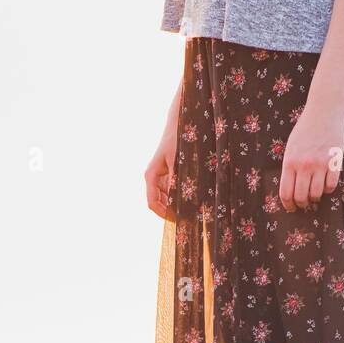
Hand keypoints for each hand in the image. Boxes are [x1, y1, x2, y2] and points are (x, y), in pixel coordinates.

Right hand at [145, 86, 181, 217]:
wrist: (179, 123)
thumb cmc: (178, 140)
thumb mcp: (179, 163)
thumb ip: (177, 182)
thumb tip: (178, 202)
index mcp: (151, 176)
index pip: (152, 203)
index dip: (163, 214)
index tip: (178, 220)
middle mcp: (152, 178)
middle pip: (159, 203)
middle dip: (172, 210)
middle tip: (189, 216)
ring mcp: (160, 176)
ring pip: (166, 198)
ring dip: (177, 203)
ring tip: (193, 206)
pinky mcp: (168, 174)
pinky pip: (171, 191)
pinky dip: (180, 195)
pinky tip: (192, 196)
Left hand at [279, 102, 343, 211]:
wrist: (324, 111)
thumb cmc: (306, 128)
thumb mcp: (291, 147)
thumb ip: (290, 166)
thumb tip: (291, 188)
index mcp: (289, 162)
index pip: (286, 193)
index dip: (288, 204)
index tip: (291, 208)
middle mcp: (304, 165)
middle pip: (301, 197)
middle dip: (302, 204)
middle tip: (304, 203)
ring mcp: (320, 164)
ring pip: (316, 194)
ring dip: (315, 198)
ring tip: (315, 195)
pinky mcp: (334, 162)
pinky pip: (331, 185)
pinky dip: (328, 189)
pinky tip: (326, 185)